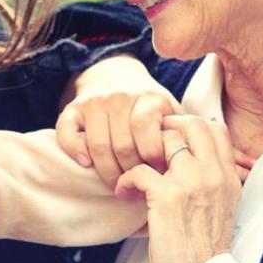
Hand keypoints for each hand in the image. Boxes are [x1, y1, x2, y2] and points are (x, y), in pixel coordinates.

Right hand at [57, 55, 182, 187]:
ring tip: (118, 185)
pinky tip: (86, 164)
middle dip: (131, 173)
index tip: (159, 173)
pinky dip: (74, 150)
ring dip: (108, 172)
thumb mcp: (171, 112)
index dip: (152, 156)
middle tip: (138, 187)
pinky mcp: (73, 108)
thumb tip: (195, 161)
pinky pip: (67, 132)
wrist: (118, 76)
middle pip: (123, 145)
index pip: (145, 129)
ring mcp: (95, 102)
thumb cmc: (149, 106)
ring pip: (98, 145)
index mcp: (149, 99)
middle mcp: (120, 97)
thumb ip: (183, 133)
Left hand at [115, 114, 240, 262]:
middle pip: (193, 125)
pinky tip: (124, 192)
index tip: (171, 137)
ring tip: (135, 171)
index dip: (190, 125)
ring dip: (143, 153)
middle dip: (167, 127)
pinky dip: (125, 180)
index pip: (216, 129)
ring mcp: (191, 184)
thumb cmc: (202, 251)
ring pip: (164, 141)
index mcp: (229, 178)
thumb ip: (213, 180)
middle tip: (149, 142)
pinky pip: (139, 171)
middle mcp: (214, 176)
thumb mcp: (222, 208)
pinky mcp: (167, 198)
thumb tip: (195, 158)